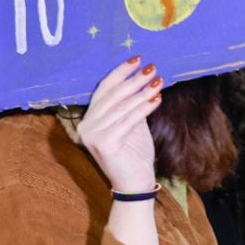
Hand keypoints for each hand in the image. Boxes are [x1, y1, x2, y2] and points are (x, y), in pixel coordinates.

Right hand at [75, 57, 162, 193]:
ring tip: (158, 81)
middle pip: (113, 96)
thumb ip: (131, 104)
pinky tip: (157, 98)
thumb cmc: (134, 153)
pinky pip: (128, 120)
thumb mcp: (132, 123)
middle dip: (134, 80)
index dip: (120, 73)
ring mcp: (92, 135)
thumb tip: (143, 77)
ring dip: (142, 92)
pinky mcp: (104, 143)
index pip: (103, 89)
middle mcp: (85, 126)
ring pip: (122, 107)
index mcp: (88, 119)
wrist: (135, 184)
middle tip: (152, 68)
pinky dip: (144, 108)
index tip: (137, 60)